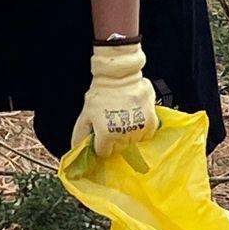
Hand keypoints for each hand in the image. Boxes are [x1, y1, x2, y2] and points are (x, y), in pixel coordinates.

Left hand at [71, 43, 157, 166]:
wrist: (119, 77)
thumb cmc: (101, 94)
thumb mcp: (85, 114)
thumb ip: (81, 135)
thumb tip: (77, 150)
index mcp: (105, 134)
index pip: (104, 152)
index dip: (102, 143)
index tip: (103, 133)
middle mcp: (123, 134)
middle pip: (119, 148)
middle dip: (115, 139)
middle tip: (113, 123)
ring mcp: (138, 129)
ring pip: (133, 142)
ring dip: (128, 134)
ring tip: (124, 118)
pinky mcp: (150, 122)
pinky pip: (147, 135)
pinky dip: (142, 130)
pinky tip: (135, 118)